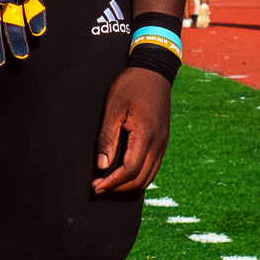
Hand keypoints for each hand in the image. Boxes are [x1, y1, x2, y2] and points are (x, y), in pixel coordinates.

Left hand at [92, 66, 170, 194]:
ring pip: (149, 176)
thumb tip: (102, 166)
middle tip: (98, 188)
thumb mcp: (113, 108)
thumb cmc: (130, 86)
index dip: (112, 182)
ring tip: (109, 184)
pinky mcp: (163, 141)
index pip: (130, 170)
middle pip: (141, 179)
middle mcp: (158, 143)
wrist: (154, 71)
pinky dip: (138, 176)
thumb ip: (108, 138)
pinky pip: (152, 167)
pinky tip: (123, 174)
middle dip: (119, 188)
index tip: (95, 186)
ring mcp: (163, 143)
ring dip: (129, 185)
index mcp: (146, 135)